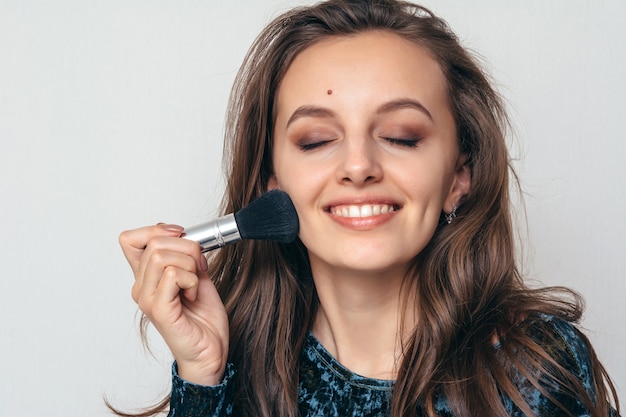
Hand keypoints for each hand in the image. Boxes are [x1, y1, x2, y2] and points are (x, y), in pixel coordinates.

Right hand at [119, 224, 228, 385]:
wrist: (210, 349)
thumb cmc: (202, 317)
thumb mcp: (195, 274)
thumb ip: (185, 255)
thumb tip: (183, 235)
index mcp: (146, 276)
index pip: (130, 239)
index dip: (156, 230)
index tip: (180, 236)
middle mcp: (141, 287)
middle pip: (155, 243)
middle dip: (188, 248)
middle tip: (198, 268)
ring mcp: (147, 299)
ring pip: (163, 256)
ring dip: (190, 265)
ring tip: (194, 285)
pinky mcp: (159, 310)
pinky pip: (174, 275)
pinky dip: (192, 280)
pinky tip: (193, 296)